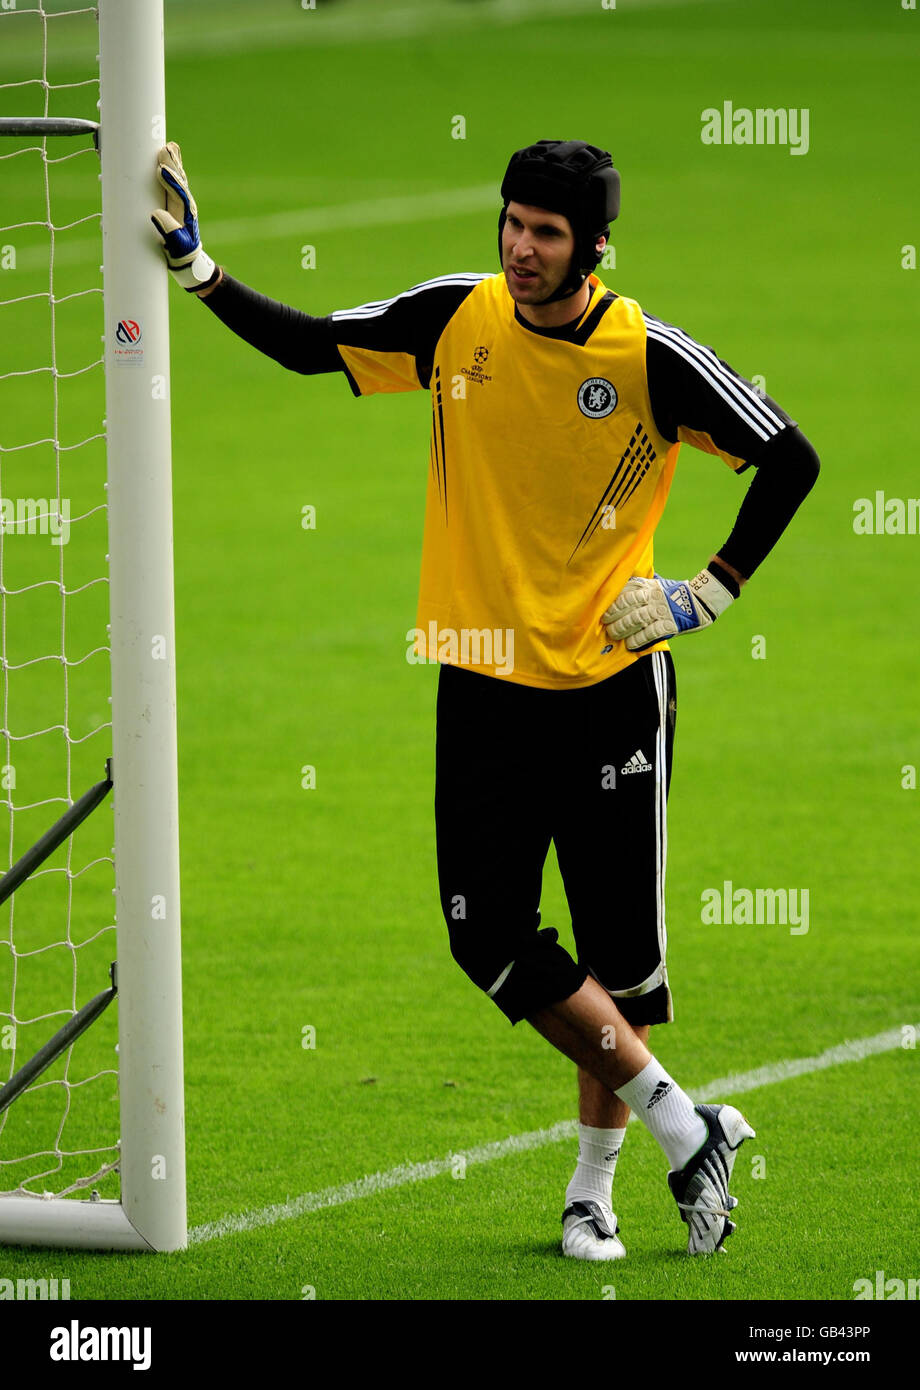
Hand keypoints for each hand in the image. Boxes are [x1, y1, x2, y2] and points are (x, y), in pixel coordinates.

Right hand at [151, 142, 217, 291]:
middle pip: (178, 180)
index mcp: (185, 214)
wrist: (187, 260)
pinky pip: (172, 182)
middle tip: (166, 149)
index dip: (170, 181)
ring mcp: (180, 202)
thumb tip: (156, 214)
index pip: (178, 193)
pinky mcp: (173, 202)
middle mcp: (184, 205)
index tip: (162, 169)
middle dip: (172, 165)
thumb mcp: (176, 247)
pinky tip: (166, 158)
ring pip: (176, 178)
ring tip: (168, 147)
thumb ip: (168, 232)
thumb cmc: (181, 254)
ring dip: (172, 163)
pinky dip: (169, 169)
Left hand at [601, 569, 736, 651]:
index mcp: (650, 587)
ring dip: (622, 628)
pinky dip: (638, 639)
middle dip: (614, 615)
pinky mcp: (670, 625)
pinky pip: (650, 633)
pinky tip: (630, 644)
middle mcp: (654, 597)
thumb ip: (640, 587)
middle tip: (606, 624)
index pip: (627, 591)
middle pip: (628, 605)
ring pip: (636, 619)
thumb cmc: (674, 594)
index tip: (604, 609)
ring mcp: (662, 611)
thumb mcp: (656, 585)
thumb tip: (621, 589)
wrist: (700, 601)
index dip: (614, 601)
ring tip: (614, 634)